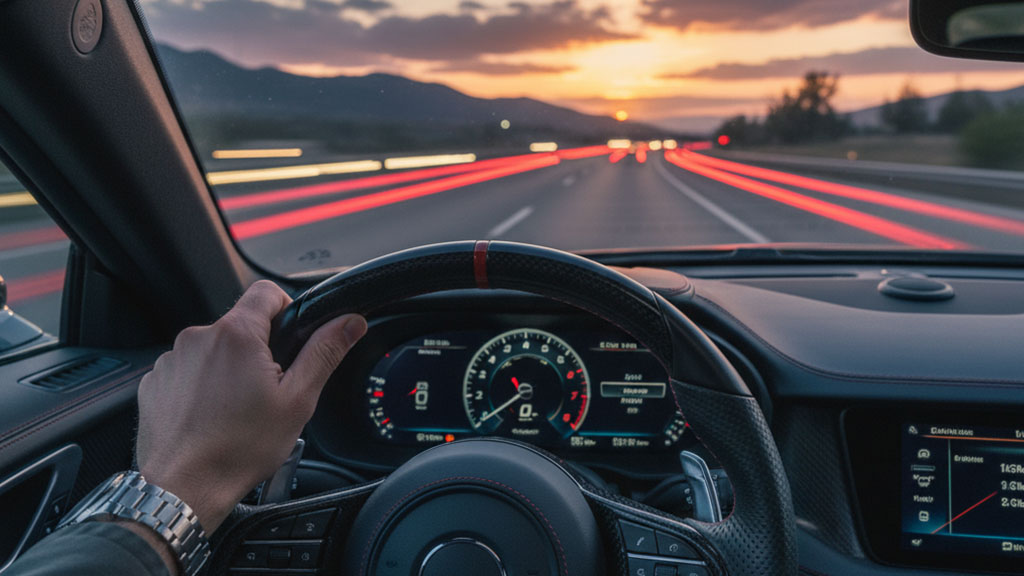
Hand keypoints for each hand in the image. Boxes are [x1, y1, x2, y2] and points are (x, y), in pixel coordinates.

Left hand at [135, 280, 366, 534]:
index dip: (286, 309)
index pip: (267, 292)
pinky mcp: (155, 382)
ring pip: (214, 349)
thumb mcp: (298, 400)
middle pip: (240, 325)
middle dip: (258, 350)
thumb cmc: (240, 448)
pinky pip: (188, 370)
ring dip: (228, 369)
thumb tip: (349, 322)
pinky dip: (202, 386)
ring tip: (237, 410)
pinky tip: (212, 416)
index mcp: (237, 335)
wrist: (184, 487)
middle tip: (269, 390)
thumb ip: (324, 352)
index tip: (290, 339)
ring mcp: (172, 359)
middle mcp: (198, 337)